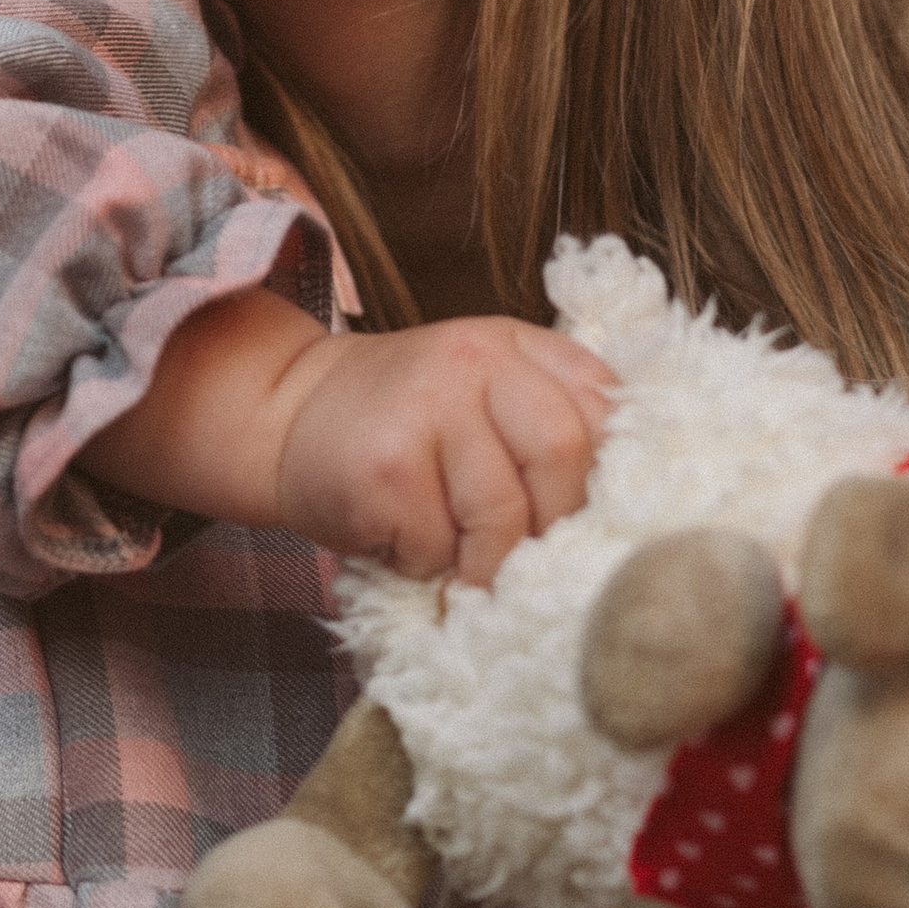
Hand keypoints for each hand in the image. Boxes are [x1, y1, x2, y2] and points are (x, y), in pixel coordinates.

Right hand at [274, 316, 610, 587]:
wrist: (287, 411)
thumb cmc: (403, 419)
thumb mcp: (482, 387)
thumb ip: (549, 415)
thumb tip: (621, 507)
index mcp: (514, 344)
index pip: (602, 404)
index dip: (606, 473)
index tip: (586, 517)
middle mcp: (473, 360)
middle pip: (563, 452)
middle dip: (552, 522)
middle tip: (525, 556)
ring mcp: (425, 407)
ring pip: (502, 515)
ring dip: (483, 559)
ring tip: (456, 558)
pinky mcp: (382, 466)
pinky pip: (436, 545)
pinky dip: (425, 563)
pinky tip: (400, 539)